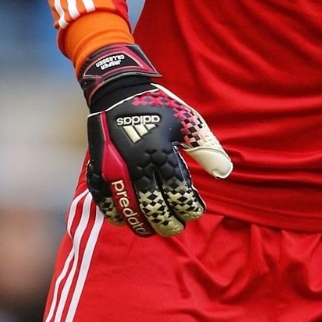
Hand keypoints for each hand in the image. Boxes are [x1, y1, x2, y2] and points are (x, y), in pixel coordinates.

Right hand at [79, 44, 231, 237]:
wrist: (118, 91)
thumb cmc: (159, 107)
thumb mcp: (188, 122)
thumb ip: (207, 149)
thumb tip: (225, 173)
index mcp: (159, 152)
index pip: (178, 192)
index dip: (189, 208)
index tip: (195, 211)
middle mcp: (135, 163)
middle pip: (153, 206)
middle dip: (167, 223)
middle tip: (176, 227)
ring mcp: (113, 167)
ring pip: (127, 208)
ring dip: (141, 224)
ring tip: (152, 229)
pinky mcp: (97, 167)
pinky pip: (102, 199)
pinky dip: (114, 212)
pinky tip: (125, 219)